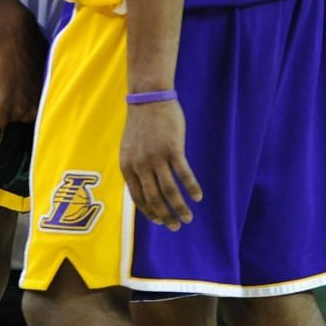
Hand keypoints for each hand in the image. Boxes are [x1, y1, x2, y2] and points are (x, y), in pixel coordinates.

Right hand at [0, 3, 47, 124]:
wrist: (14, 35)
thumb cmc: (33, 45)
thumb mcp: (48, 65)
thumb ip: (47, 81)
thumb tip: (49, 82)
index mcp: (49, 95)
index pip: (42, 113)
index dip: (32, 105)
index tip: (26, 100)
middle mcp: (37, 104)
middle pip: (26, 118)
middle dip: (19, 108)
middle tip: (13, 95)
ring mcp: (20, 105)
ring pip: (13, 120)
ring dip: (8, 112)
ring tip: (4, 97)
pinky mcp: (4, 102)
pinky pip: (0, 122)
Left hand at [120, 99, 202, 230]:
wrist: (148, 99)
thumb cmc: (141, 124)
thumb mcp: (130, 148)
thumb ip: (135, 168)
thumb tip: (144, 188)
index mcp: (128, 166)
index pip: (138, 198)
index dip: (150, 212)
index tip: (160, 221)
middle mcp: (141, 165)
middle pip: (155, 199)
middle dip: (166, 216)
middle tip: (176, 226)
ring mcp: (157, 158)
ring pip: (170, 191)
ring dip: (180, 208)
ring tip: (188, 218)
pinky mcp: (173, 149)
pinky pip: (184, 174)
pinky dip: (191, 188)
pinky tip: (198, 197)